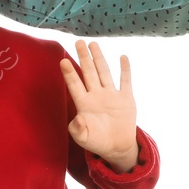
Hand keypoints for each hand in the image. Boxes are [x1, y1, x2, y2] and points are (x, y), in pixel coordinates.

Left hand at [59, 40, 138, 172]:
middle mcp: (96, 95)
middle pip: (88, 72)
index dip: (69, 73)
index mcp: (84, 104)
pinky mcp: (125, 98)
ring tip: (93, 44)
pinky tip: (122, 57)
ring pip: (104, 72)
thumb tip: (76, 119)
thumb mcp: (84, 138)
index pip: (75, 85)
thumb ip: (77, 130)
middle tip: (78, 42)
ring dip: (99, 58)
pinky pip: (125, 81)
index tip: (63, 61)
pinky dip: (125, 69)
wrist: (117, 146)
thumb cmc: (97, 141)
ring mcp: (111, 95)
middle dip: (84, 57)